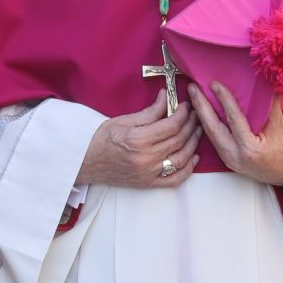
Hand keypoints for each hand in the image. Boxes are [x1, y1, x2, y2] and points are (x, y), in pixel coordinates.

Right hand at [76, 89, 199, 188]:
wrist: (85, 163)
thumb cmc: (101, 139)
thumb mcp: (123, 120)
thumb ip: (149, 112)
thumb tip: (166, 98)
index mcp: (138, 139)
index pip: (171, 125)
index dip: (183, 113)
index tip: (186, 106)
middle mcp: (146, 158)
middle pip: (179, 140)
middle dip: (191, 125)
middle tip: (195, 114)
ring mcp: (148, 173)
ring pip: (181, 158)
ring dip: (193, 144)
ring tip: (197, 131)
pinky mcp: (148, 184)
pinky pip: (175, 180)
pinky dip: (188, 169)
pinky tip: (193, 157)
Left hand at [188, 82, 282, 187]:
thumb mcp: (280, 126)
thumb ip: (270, 104)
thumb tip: (266, 80)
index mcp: (250, 148)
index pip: (233, 119)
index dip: (223, 100)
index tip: (214, 84)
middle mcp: (235, 156)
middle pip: (212, 128)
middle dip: (200, 106)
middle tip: (192, 88)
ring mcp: (229, 159)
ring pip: (210, 134)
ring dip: (201, 114)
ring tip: (194, 96)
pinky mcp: (227, 159)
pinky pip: (214, 140)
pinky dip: (207, 124)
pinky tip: (202, 111)